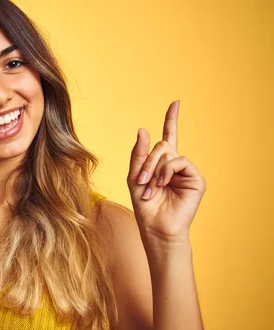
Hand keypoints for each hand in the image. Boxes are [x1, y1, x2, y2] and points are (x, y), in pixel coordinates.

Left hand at [127, 101, 205, 244]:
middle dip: (147, 161)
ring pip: (169, 153)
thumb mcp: (134, 176)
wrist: (155, 226)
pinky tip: (163, 184)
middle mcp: (176, 165)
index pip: (168, 136)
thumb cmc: (144, 204)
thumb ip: (138, 153)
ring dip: (154, 168)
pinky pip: (180, 161)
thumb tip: (143, 129)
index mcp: (162, 163)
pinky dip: (167, 171)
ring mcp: (187, 171)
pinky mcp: (196, 179)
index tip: (176, 103)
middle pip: (162, 145)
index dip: (172, 119)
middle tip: (141, 179)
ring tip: (151, 186)